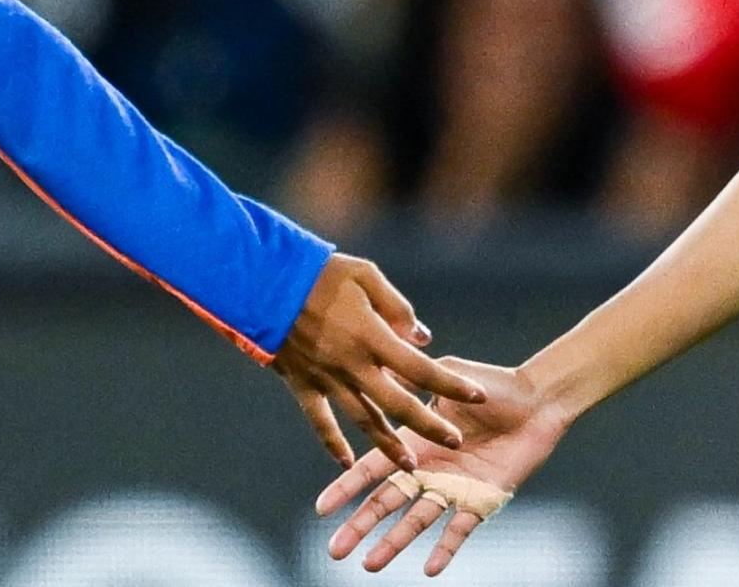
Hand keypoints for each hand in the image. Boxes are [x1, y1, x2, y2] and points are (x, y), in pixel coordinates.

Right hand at [273, 255, 487, 469]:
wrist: (261, 282)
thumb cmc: (318, 272)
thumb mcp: (365, 275)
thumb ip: (397, 307)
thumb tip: (422, 337)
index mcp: (371, 336)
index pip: (421, 368)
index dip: (451, 384)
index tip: (477, 396)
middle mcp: (352, 364)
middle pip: (399, 404)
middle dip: (429, 425)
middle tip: (455, 442)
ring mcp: (326, 378)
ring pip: (363, 420)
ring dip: (388, 444)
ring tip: (409, 466)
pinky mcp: (302, 383)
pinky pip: (319, 421)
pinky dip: (332, 443)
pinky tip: (345, 462)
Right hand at [315, 359, 568, 575]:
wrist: (538, 401)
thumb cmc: (494, 386)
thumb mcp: (447, 375)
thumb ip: (415, 376)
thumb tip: (380, 366)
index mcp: (416, 442)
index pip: (374, 468)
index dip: (348, 488)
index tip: (322, 509)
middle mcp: (430, 470)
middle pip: (387, 502)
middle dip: (360, 525)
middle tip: (335, 550)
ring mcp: (454, 488)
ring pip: (416, 520)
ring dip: (393, 543)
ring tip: (370, 564)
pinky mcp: (482, 499)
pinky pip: (460, 528)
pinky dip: (445, 548)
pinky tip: (430, 567)